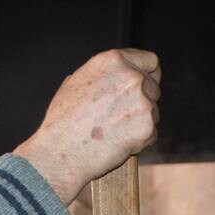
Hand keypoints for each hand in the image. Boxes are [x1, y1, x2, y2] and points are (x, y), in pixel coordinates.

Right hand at [15, 49, 160, 203]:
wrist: (60, 153)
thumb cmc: (63, 121)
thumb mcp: (76, 82)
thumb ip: (102, 75)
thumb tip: (114, 76)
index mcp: (113, 61)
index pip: (150, 61)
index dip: (148, 73)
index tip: (145, 83)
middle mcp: (131, 77)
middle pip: (154, 86)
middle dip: (142, 100)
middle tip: (120, 116)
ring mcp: (142, 103)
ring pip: (154, 111)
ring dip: (140, 121)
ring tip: (114, 131)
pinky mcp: (146, 128)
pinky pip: (151, 133)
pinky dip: (139, 140)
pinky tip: (117, 142)